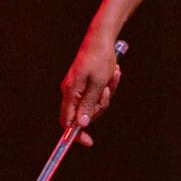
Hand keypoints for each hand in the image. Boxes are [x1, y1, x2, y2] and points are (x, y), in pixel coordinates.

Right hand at [59, 28, 122, 143]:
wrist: (101, 38)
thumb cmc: (100, 59)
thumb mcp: (98, 84)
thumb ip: (88, 105)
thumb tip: (80, 126)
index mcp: (70, 92)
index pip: (67, 122)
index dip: (76, 135)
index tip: (89, 142)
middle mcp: (70, 91)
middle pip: (84, 114)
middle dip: (100, 105)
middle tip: (108, 90)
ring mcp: (77, 87)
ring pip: (93, 103)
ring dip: (107, 93)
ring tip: (113, 75)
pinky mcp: (85, 82)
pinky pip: (96, 93)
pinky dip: (107, 86)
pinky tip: (113, 73)